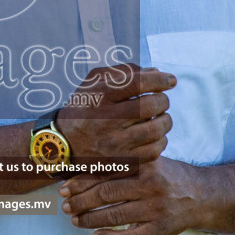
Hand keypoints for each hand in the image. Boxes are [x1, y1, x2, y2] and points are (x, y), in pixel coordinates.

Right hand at [55, 64, 174, 163]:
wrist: (63, 145)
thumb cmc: (85, 108)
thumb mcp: (93, 83)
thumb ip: (123, 73)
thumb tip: (157, 72)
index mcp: (99, 96)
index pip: (137, 83)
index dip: (159, 80)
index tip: (170, 80)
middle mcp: (106, 120)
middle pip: (150, 106)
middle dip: (163, 100)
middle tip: (161, 101)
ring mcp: (114, 144)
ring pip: (157, 129)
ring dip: (165, 120)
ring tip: (160, 117)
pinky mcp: (122, 162)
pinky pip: (155, 150)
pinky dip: (161, 140)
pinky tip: (154, 135)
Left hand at [59, 156, 206, 234]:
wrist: (203, 196)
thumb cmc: (168, 176)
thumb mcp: (150, 161)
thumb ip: (125, 162)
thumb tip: (84, 167)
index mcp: (144, 165)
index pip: (105, 173)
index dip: (81, 182)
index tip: (64, 188)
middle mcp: (150, 186)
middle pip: (106, 194)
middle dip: (80, 201)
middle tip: (65, 206)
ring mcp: (156, 209)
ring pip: (114, 217)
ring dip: (90, 220)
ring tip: (75, 220)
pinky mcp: (160, 229)